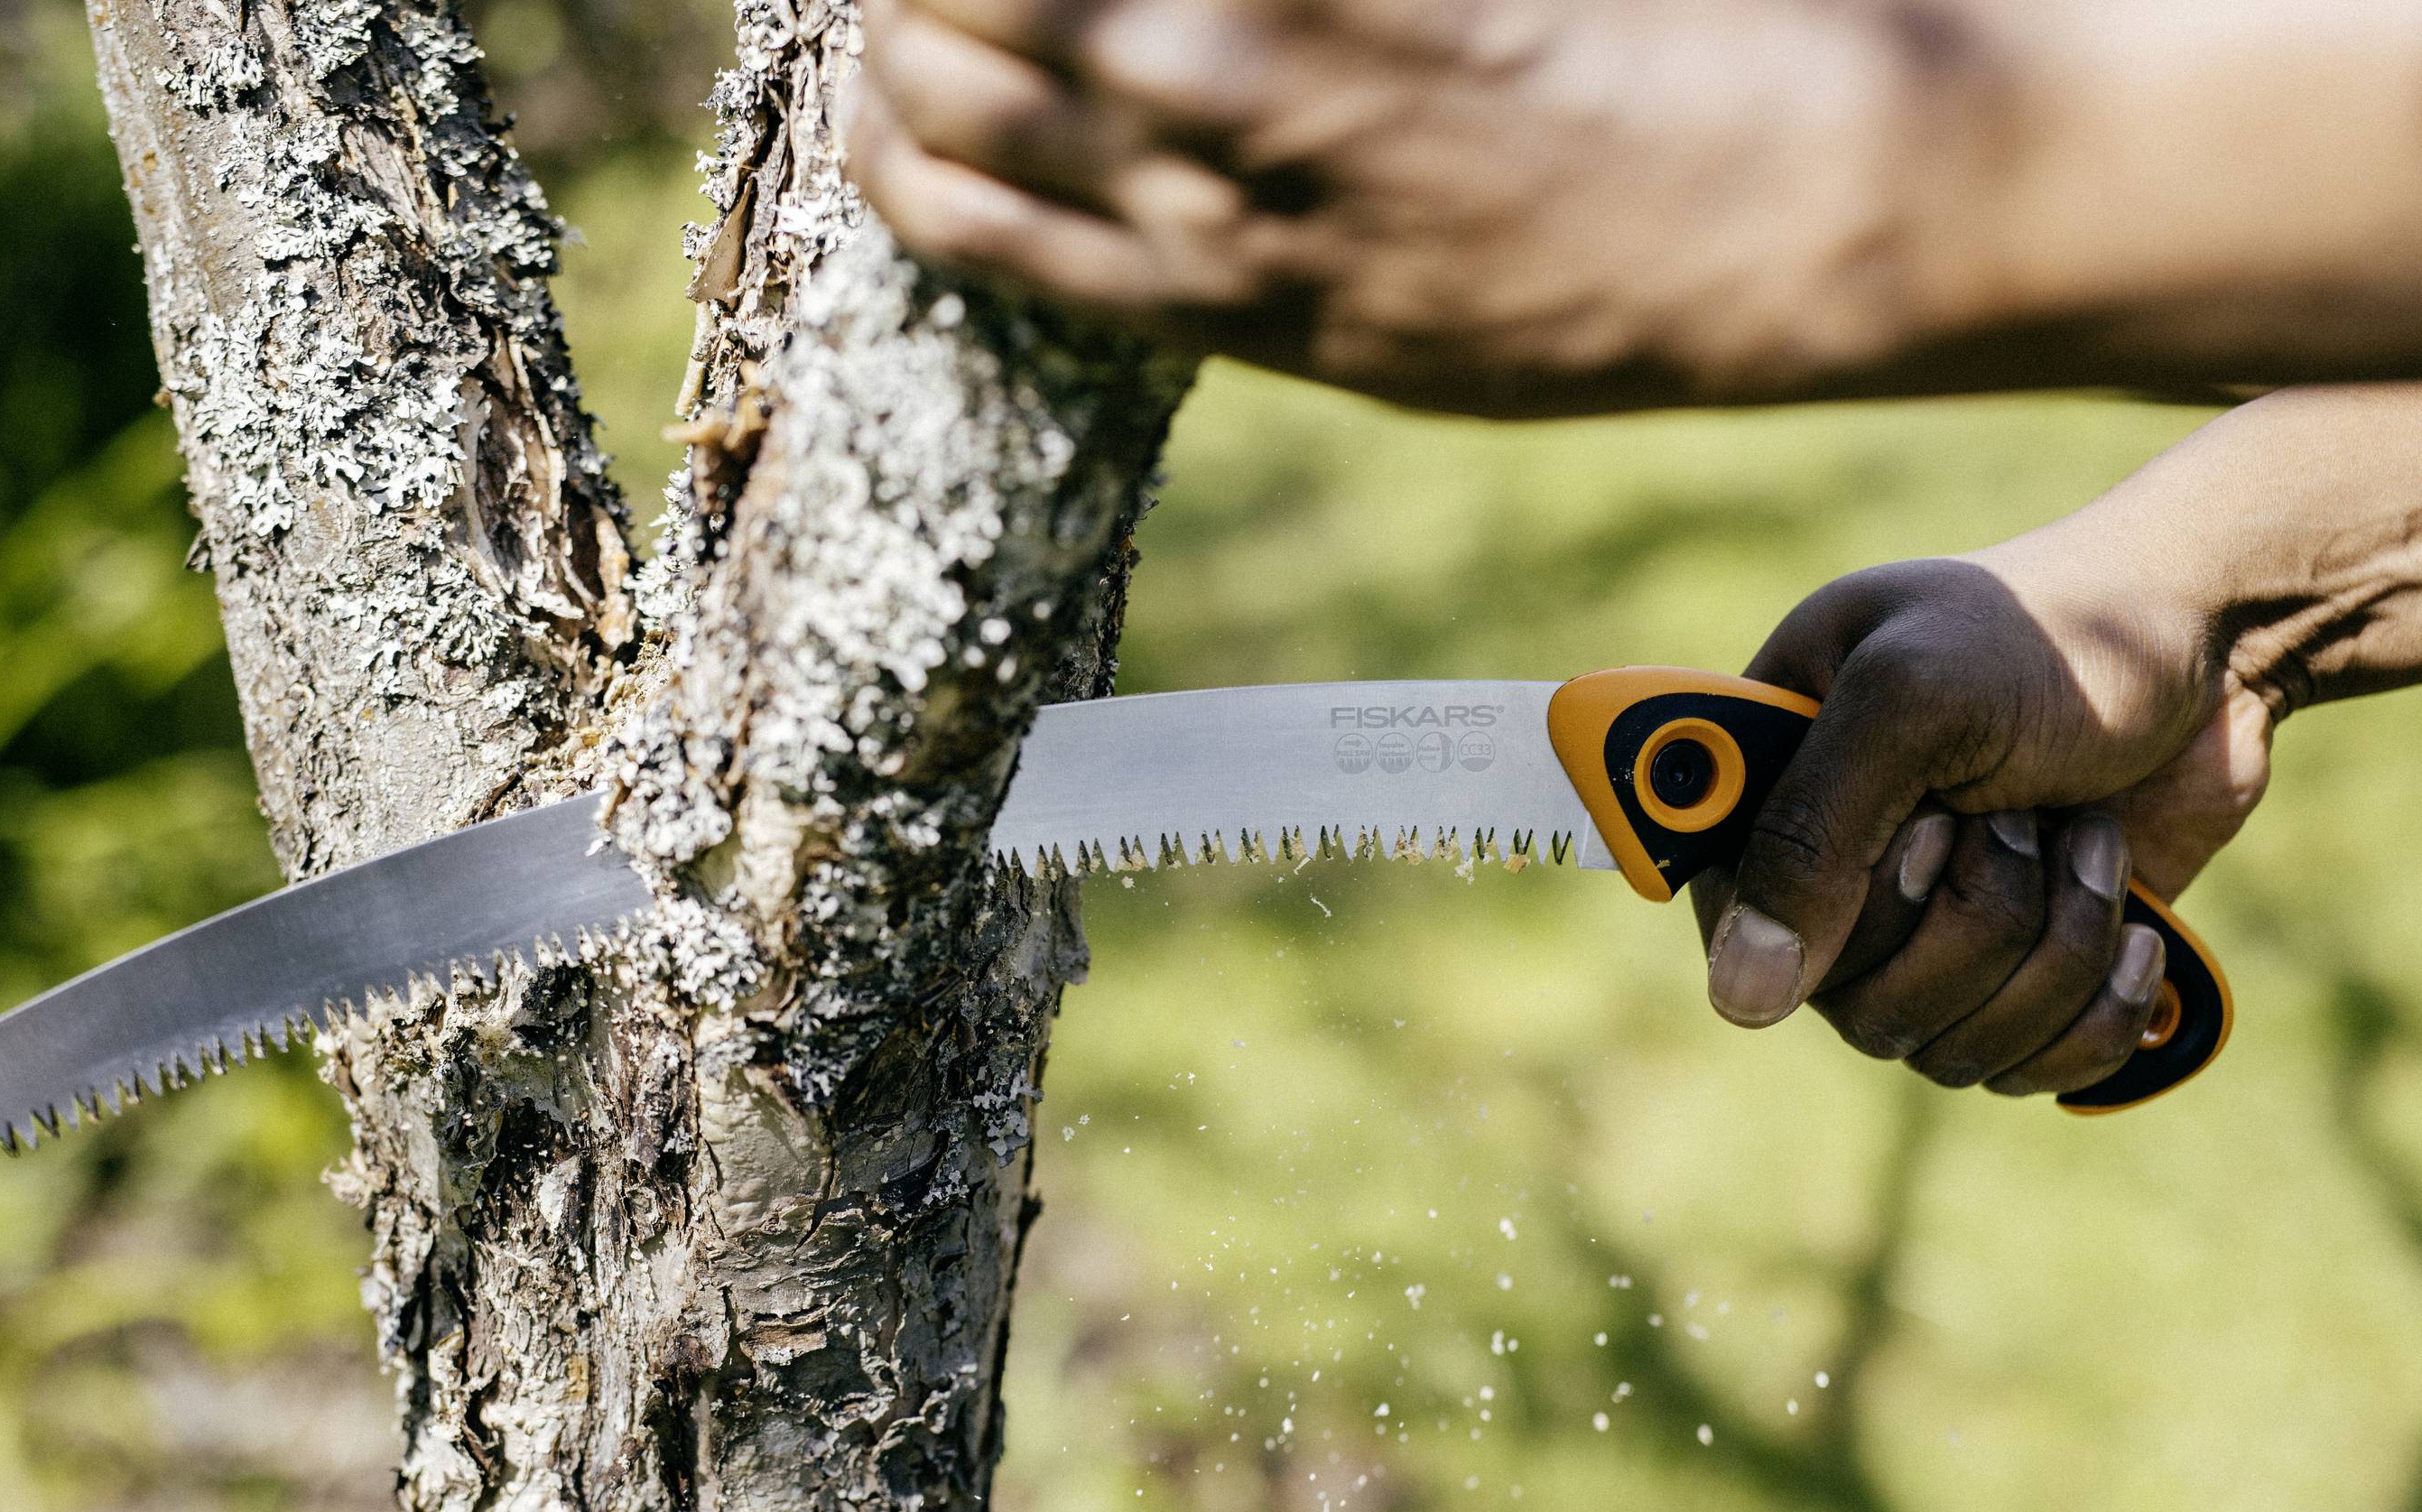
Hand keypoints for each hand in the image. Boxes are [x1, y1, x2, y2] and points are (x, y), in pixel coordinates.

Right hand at [846, 0, 1964, 414]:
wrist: (1766, 228)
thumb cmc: (1585, 300)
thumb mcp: (1375, 339)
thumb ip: (1237, 274)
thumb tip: (1142, 223)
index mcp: (1199, 302)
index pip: (946, 207)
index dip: (884, 124)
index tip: (888, 72)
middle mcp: (1195, 196)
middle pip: (948, 82)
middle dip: (901, 10)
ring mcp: (1261, 84)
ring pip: (1015, 4)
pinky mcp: (1342, 0)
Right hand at [1689, 559, 2265, 1095]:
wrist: (2215, 643)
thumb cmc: (2053, 634)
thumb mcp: (1912, 700)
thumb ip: (1808, 835)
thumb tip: (1743, 1000)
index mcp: (1767, 787)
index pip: (1732, 923)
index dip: (1825, 908)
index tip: (1924, 831)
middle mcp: (1831, 877)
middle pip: (1854, 1005)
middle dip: (1977, 913)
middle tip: (2020, 809)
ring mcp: (1922, 938)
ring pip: (1942, 1049)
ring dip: (2053, 947)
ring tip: (2087, 841)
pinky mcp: (2013, 983)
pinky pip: (2020, 1073)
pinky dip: (2096, 1010)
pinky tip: (2133, 927)